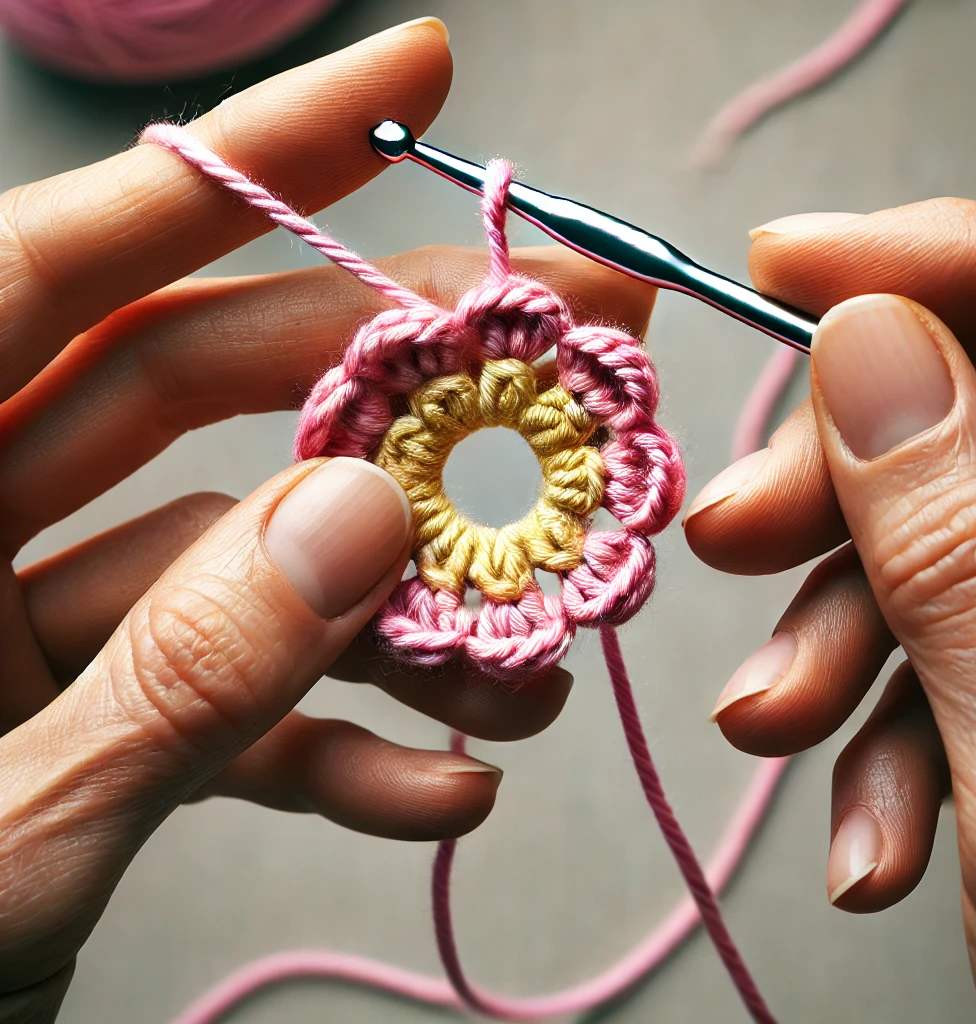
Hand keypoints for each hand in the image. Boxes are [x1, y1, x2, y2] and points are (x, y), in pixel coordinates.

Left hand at [0, 20, 654, 1018]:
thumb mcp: (1, 835)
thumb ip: (175, 677)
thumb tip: (356, 522)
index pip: (78, 262)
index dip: (251, 162)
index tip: (413, 80)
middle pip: (209, 391)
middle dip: (397, 379)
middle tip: (558, 362)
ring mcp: (36, 632)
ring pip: (252, 559)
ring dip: (402, 611)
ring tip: (531, 655)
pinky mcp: (94, 730)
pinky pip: (235, 704)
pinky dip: (341, 742)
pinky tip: (444, 781)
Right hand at [684, 199, 975, 1018]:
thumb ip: (962, 539)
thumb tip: (864, 344)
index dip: (920, 264)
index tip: (776, 260)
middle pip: (975, 428)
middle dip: (831, 486)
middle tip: (723, 540)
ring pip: (937, 553)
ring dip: (834, 637)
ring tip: (774, 730)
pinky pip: (945, 658)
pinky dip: (881, 728)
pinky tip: (869, 823)